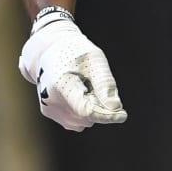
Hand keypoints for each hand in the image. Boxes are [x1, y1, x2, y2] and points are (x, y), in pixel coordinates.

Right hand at [19, 11, 126, 131]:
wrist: (50, 48)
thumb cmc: (76, 51)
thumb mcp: (94, 59)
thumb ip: (104, 84)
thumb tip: (115, 108)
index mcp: (61, 84)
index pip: (86, 110)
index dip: (106, 115)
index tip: (122, 115)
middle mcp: (51, 100)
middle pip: (86, 117)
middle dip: (98, 106)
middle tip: (95, 83)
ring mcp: (49, 108)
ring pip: (83, 121)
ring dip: (90, 108)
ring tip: (84, 84)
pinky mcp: (49, 111)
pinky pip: (76, 121)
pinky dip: (82, 111)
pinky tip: (78, 92)